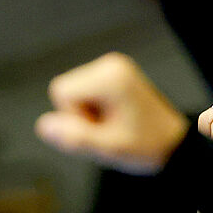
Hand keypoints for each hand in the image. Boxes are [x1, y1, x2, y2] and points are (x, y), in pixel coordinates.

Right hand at [36, 53, 190, 174]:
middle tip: (108, 127)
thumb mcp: (108, 148)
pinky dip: (92, 108)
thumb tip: (42, 125)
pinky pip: (82, 91)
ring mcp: (112, 66)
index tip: (100, 127)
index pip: (60, 91)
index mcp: (110, 77)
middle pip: (64, 89)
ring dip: (86, 113)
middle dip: (79, 114)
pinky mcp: (112, 73)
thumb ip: (75, 136)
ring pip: (71, 91)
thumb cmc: (144, 146)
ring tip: (112, 123)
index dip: (73, 116)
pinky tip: (113, 116)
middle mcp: (111, 64)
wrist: (170, 142)